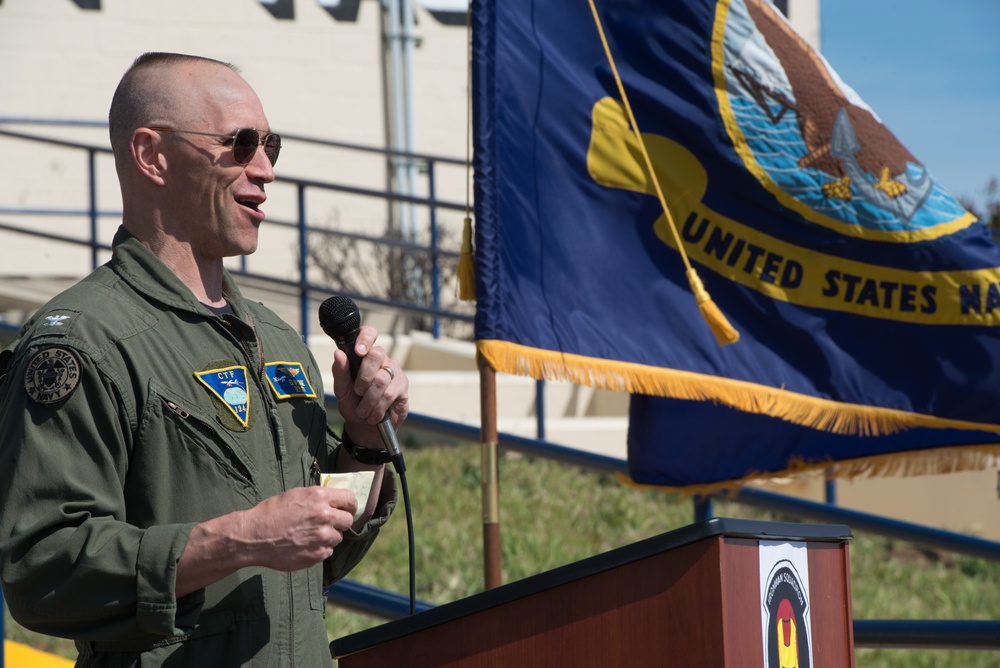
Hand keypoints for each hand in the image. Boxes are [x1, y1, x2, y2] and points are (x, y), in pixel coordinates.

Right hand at [239, 486, 357, 570]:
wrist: (254, 536)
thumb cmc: (271, 513)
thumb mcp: (296, 494)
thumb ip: (319, 498)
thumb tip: (335, 502)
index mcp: (320, 497)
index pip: (351, 499)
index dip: (349, 505)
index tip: (346, 509)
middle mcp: (325, 516)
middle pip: (348, 521)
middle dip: (340, 522)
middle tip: (326, 524)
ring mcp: (322, 537)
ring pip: (338, 538)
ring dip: (328, 537)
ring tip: (309, 535)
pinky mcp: (317, 554)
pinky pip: (327, 552)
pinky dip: (319, 550)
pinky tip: (304, 545)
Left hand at [331, 324, 408, 448]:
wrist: (366, 427)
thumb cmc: (353, 403)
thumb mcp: (341, 389)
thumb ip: (340, 371)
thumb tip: (338, 352)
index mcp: (365, 354)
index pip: (369, 333)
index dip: (365, 338)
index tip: (358, 351)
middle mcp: (381, 359)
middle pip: (376, 354)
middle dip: (363, 377)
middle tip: (357, 391)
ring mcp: (394, 371)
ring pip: (382, 378)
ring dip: (369, 398)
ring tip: (363, 411)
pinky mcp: (402, 386)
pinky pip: (390, 392)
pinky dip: (379, 406)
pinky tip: (374, 414)